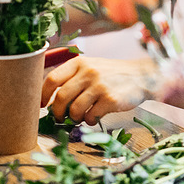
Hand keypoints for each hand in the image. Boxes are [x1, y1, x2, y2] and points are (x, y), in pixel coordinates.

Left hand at [41, 56, 155, 124]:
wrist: (142, 76)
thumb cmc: (112, 74)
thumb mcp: (92, 67)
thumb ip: (73, 78)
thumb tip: (51, 100)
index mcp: (80, 63)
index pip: (52, 78)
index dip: (43, 94)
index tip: (42, 104)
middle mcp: (88, 72)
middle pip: (61, 97)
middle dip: (57, 112)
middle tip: (59, 117)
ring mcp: (100, 86)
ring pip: (74, 110)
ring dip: (74, 118)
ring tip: (79, 117)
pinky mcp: (110, 99)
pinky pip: (90, 116)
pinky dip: (89, 121)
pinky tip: (93, 117)